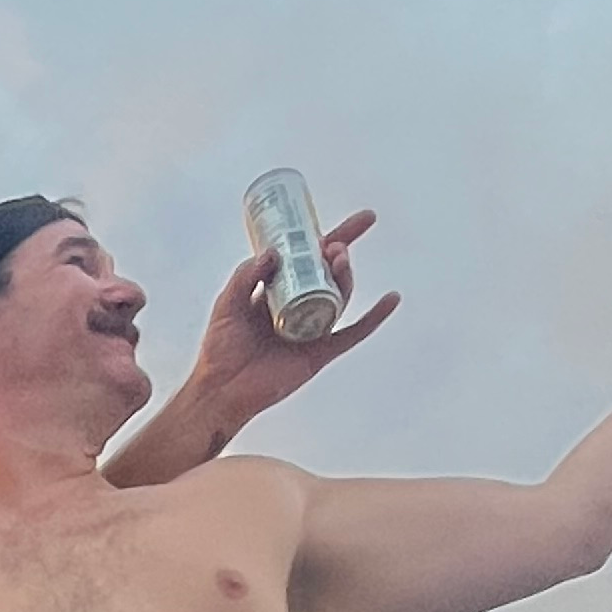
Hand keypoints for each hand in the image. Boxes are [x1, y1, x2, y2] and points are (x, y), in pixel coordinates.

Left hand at [177, 213, 397, 435]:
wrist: (221, 390)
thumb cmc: (220, 349)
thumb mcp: (227, 303)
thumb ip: (245, 276)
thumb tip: (273, 252)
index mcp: (279, 292)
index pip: (309, 259)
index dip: (330, 238)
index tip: (354, 221)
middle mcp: (300, 307)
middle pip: (328, 274)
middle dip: (338, 254)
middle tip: (336, 244)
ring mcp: (312, 329)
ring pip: (338, 297)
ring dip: (345, 276)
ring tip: (340, 259)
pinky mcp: (321, 352)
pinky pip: (354, 333)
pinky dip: (374, 318)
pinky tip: (391, 299)